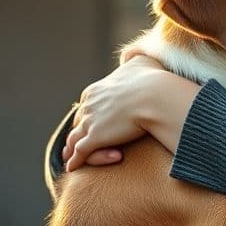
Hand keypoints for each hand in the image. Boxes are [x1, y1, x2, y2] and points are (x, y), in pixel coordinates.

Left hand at [63, 55, 164, 171]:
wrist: (156, 96)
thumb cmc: (152, 80)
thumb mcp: (140, 62)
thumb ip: (133, 59)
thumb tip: (130, 56)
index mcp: (96, 90)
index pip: (86, 105)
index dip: (87, 115)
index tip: (88, 122)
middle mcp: (88, 105)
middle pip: (78, 122)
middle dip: (77, 132)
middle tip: (74, 142)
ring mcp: (90, 121)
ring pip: (74, 139)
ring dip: (71, 149)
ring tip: (69, 158)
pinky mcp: (95, 138)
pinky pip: (80, 153)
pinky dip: (75, 161)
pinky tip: (72, 168)